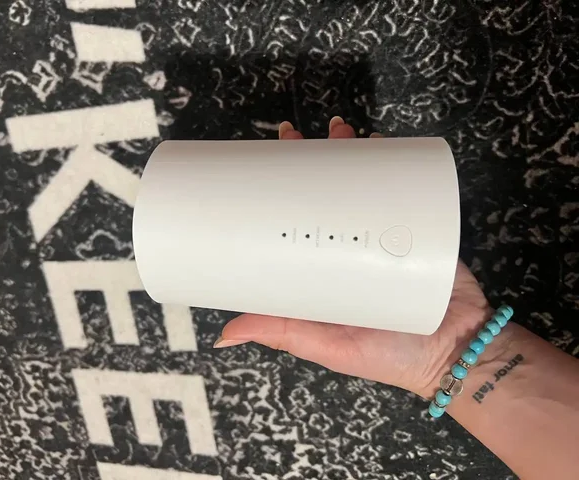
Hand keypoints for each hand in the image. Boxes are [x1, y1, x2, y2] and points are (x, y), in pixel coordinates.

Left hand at [214, 118, 492, 397]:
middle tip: (295, 136)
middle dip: (310, 159)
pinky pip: (401, 187)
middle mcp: (348, 246)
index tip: (261, 163)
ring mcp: (383, 232)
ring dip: (348, 151)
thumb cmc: (387, 355)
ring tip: (340, 131)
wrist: (458, 353)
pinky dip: (391, 162)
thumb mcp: (327, 345)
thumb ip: (282, 333)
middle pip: (325, 192)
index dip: (276, 190)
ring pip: (360, 183)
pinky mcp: (418, 225)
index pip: (293, 220)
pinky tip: (380, 142)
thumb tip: (224, 335)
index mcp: (323, 269)